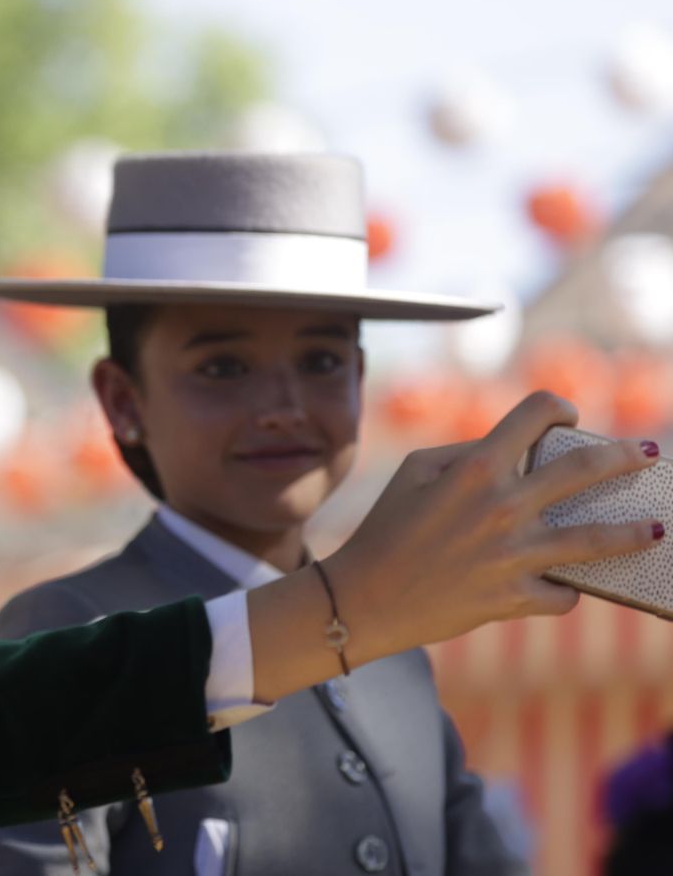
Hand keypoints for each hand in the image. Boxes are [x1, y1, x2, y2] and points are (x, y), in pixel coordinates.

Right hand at [247, 391, 662, 702]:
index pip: (535, 414)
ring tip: (657, 529)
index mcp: (476, 467)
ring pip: (598, 539)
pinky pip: (563, 594)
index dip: (558, 407)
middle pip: (586, 470)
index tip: (568, 417)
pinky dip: (566, 589)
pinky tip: (567, 586)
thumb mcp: (413, 473)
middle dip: (626, 456)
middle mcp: (502, 506)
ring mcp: (513, 554)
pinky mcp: (514, 598)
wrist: (363, 599)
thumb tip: (512, 452)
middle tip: (649, 453)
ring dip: (636, 532)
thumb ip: (466, 453)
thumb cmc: (385, 529)